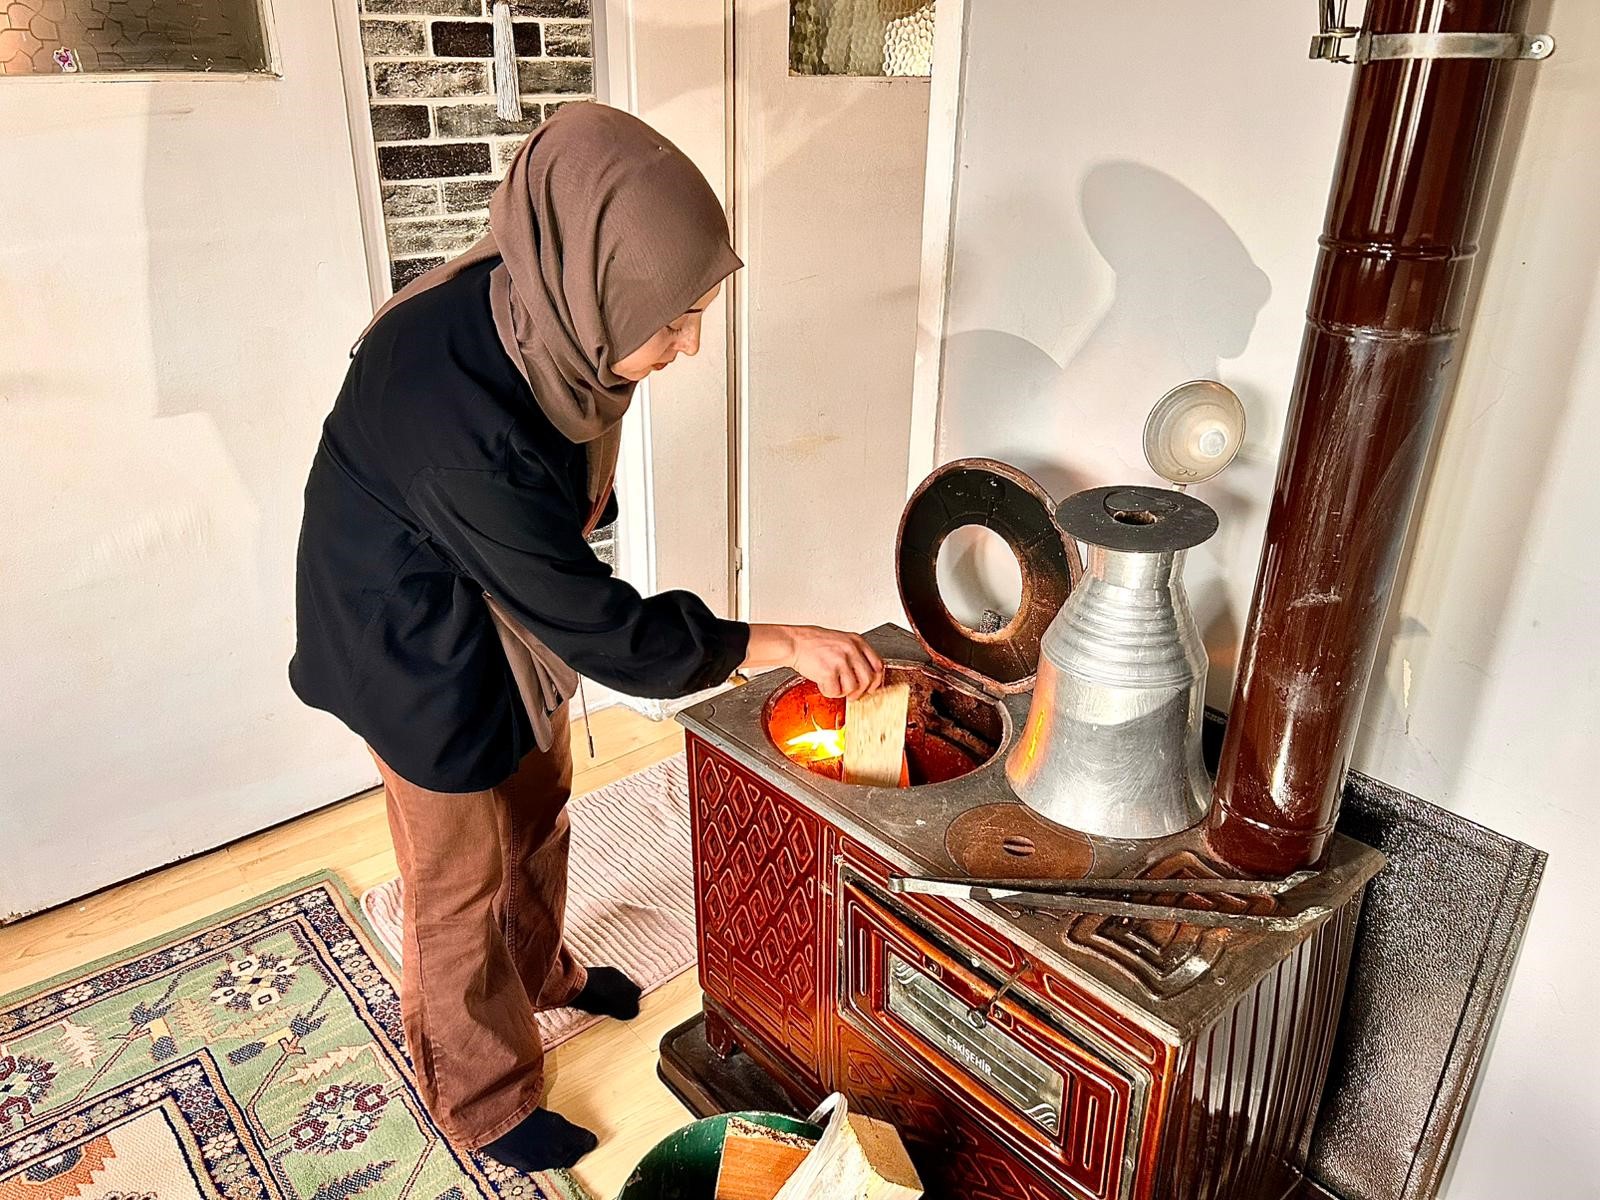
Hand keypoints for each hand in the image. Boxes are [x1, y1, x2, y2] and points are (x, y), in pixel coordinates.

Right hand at [744, 624, 885, 699]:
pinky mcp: (828, 671)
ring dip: (842, 692)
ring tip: (832, 685)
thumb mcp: (840, 641)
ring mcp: (840, 660)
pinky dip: (828, 691)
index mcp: (856, 641)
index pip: (878, 665)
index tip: (870, 687)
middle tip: (852, 694)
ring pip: (853, 688)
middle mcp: (851, 649)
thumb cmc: (813, 643)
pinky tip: (822, 683)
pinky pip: (835, 691)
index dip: (876, 680)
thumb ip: (855, 654)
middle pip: (868, 679)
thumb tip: (866, 675)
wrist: (793, 642)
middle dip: (861, 691)